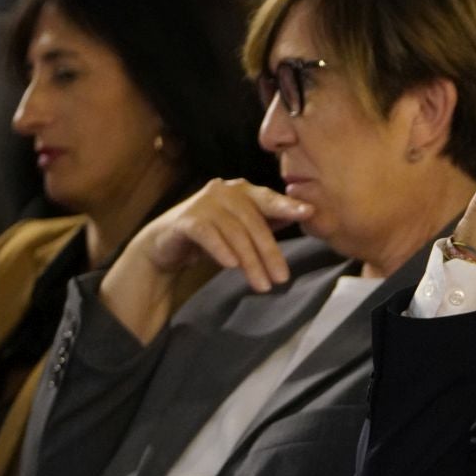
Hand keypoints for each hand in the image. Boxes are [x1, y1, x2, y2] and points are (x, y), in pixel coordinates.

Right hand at [100, 178, 308, 342]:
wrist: (167, 244)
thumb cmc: (213, 236)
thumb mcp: (244, 228)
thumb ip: (270, 220)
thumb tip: (304, 213)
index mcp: (242, 190)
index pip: (269, 199)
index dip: (288, 205)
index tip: (308, 213)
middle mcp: (224, 190)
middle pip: (253, 222)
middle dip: (269, 253)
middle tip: (281, 279)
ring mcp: (203, 203)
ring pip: (234, 233)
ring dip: (250, 261)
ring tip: (261, 284)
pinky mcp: (186, 219)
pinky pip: (208, 235)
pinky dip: (221, 250)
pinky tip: (231, 266)